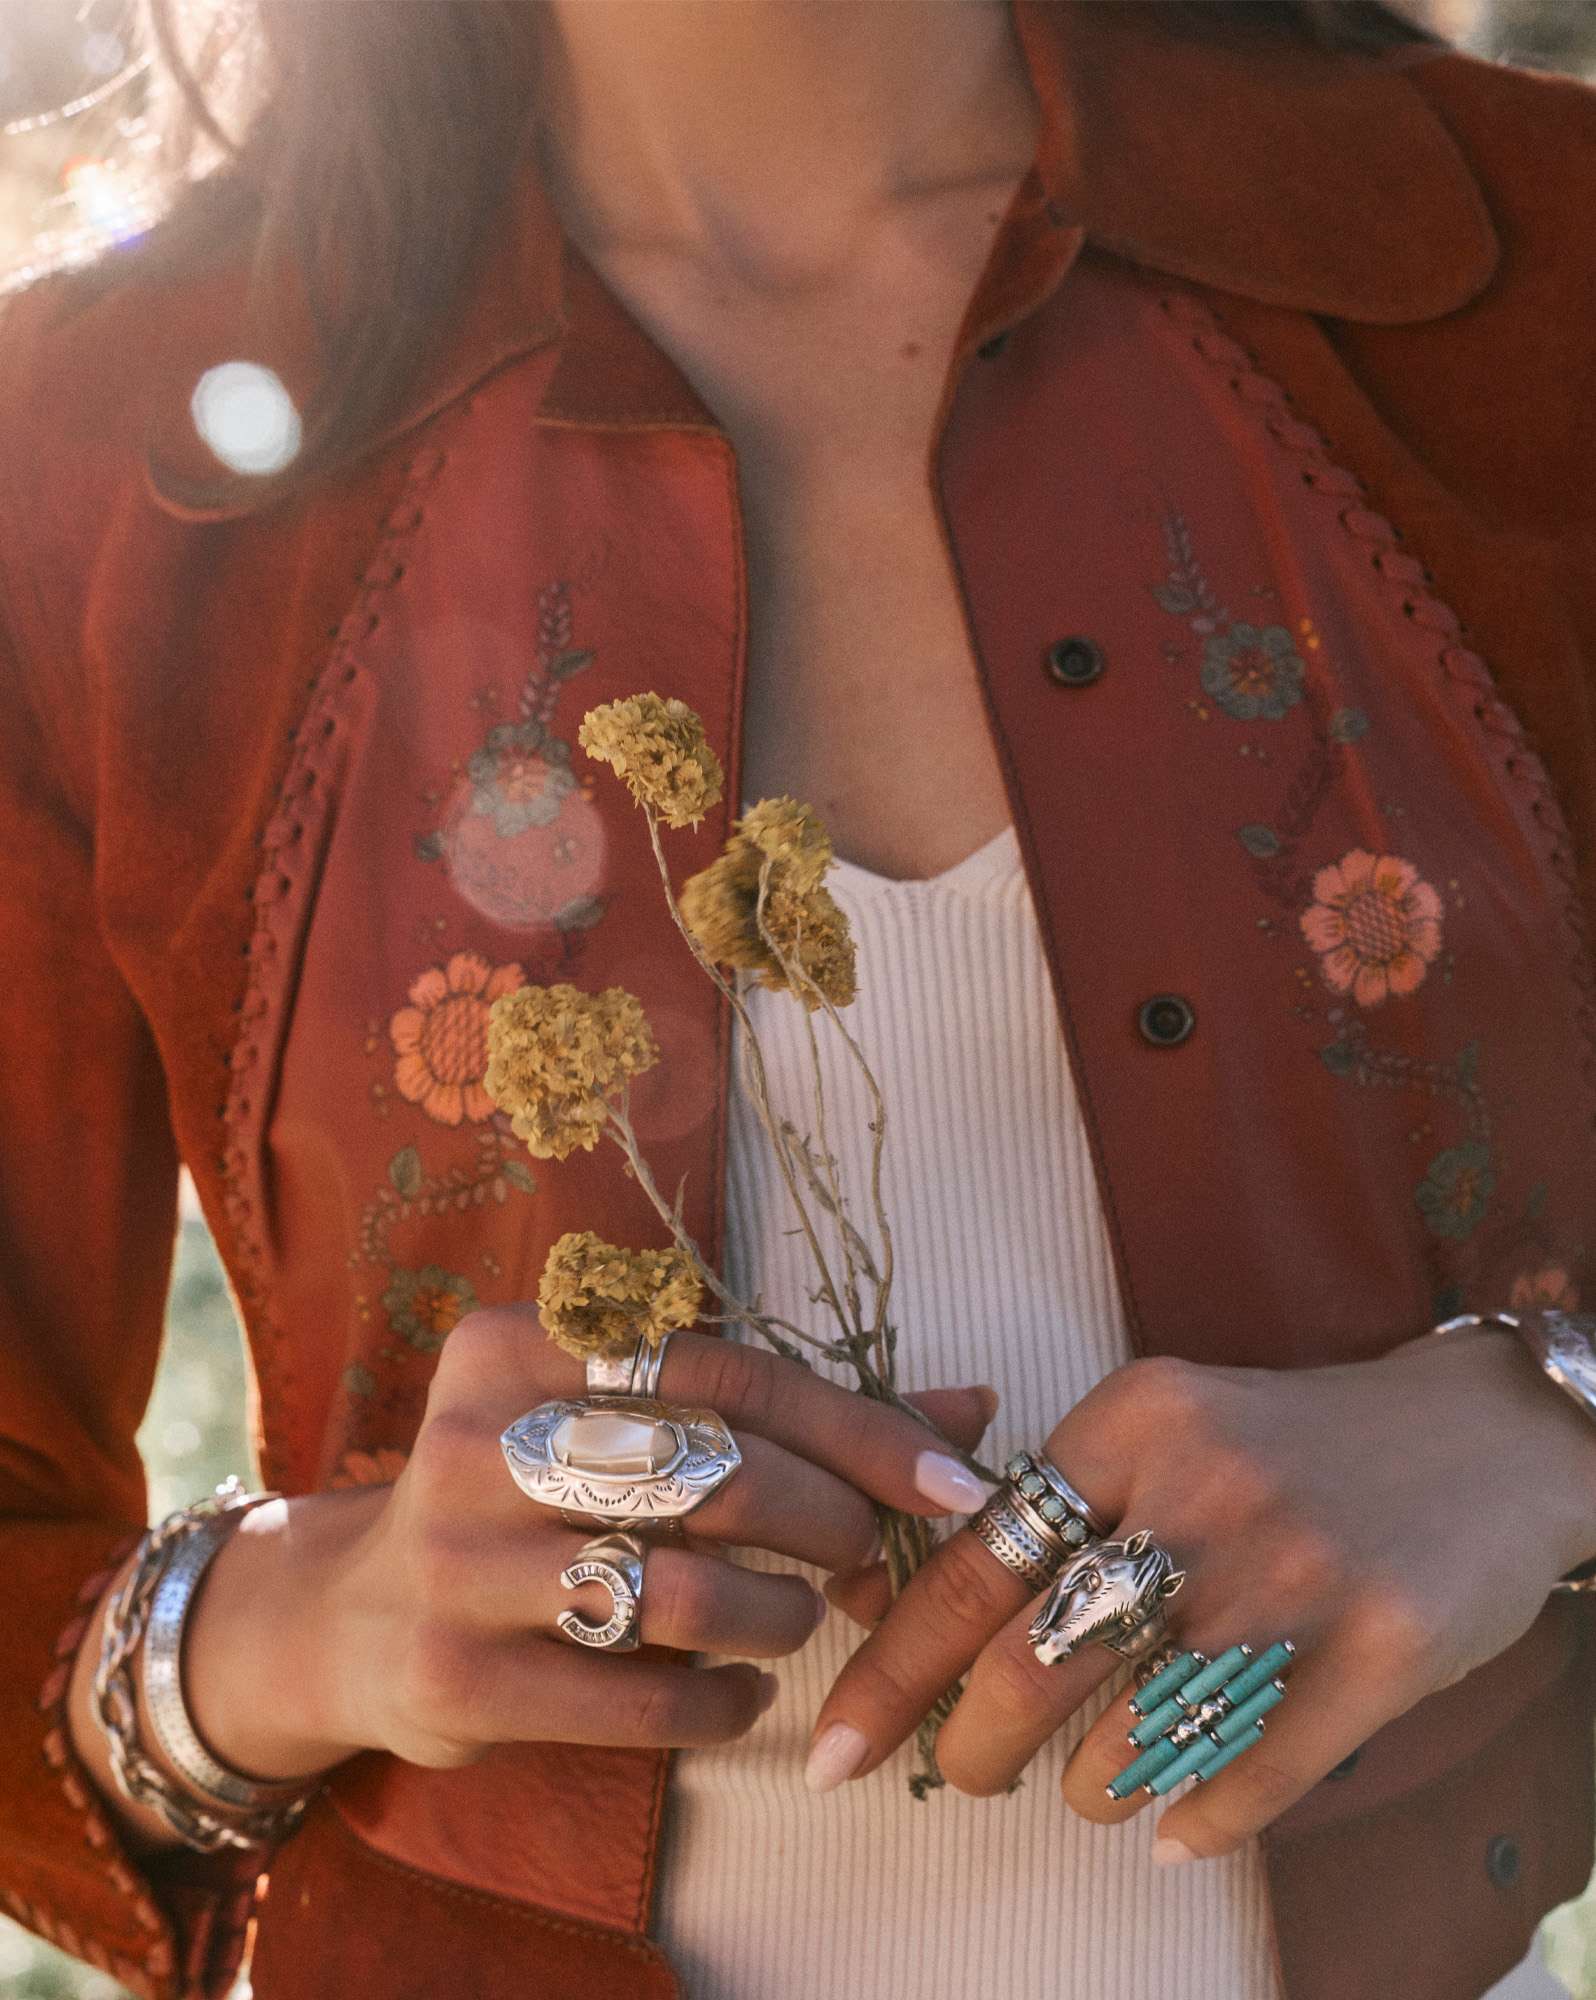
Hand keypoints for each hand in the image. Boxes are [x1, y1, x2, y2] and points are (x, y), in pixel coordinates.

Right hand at [171, 1311, 994, 1789]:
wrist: (357, 1617)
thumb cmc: (534, 1496)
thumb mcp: (627, 1427)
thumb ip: (790, 1414)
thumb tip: (973, 1405)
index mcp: (517, 1342)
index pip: (728, 1371)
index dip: (860, 1428)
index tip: (956, 1482)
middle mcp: (475, 1436)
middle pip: (713, 1468)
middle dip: (829, 1520)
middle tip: (865, 1556)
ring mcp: (454, 1561)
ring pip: (682, 1588)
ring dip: (779, 1615)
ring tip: (795, 1619)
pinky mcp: (455, 1678)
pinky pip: (639, 1699)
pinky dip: (721, 1701)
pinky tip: (735, 1689)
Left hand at [807, 1326, 1595, 1861]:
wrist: (1479, 1435)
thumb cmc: (1285, 1445)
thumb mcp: (1165, 1425)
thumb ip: (1054, 1501)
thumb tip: (903, 1608)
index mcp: (1132, 1419)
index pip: (974, 1562)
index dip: (891, 1669)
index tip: (837, 1748)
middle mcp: (1205, 1489)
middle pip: (1033, 1667)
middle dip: (975, 1749)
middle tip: (968, 1772)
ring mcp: (1296, 1572)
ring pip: (1133, 1743)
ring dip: (1092, 1788)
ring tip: (1101, 1775)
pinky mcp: (1382, 1649)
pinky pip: (1247, 1785)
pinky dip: (1195, 1822)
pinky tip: (1183, 1817)